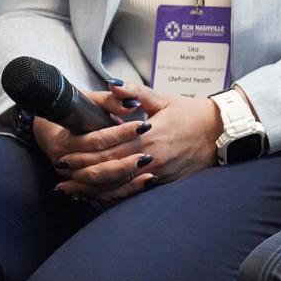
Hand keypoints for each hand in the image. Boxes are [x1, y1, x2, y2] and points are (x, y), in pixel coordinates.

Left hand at [50, 81, 221, 200]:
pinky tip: (97, 196)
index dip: (83, 152)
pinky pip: (132, 192)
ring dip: (91, 188)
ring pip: (117, 185)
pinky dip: (111, 195)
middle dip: (80, 171)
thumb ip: (135, 93)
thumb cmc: (193, 114)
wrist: (221, 132)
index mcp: (147, 135)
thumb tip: (112, 84)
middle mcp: (149, 157)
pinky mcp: (162, 182)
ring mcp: (156, 173)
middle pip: (107, 169)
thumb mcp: (164, 99)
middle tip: (60, 171)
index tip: (64, 154)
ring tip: (70, 189)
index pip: (107, 147)